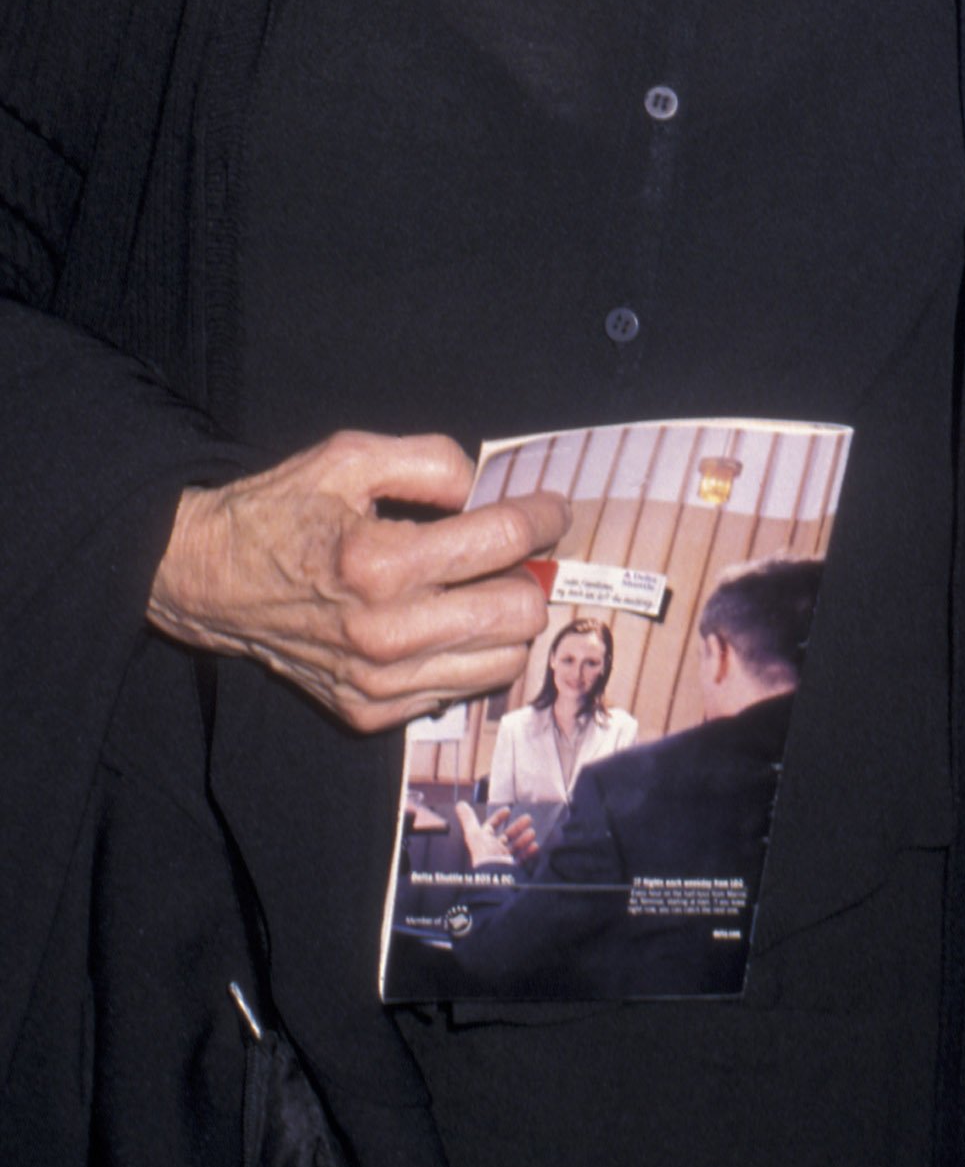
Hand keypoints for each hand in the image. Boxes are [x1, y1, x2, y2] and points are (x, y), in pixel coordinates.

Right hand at [149, 430, 566, 734]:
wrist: (210, 579)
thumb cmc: (281, 512)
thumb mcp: (350, 456)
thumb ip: (432, 461)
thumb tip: (487, 490)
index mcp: (383, 561)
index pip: (506, 540)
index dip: (544, 516)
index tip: (551, 507)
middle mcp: (386, 631)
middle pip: (520, 612)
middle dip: (530, 574)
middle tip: (516, 552)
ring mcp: (379, 681)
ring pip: (502, 663)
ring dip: (505, 622)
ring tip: (483, 588)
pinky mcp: (369, 711)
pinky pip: (458, 690)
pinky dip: (466, 656)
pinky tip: (443, 622)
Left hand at [455, 802, 538, 867]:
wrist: (494, 878)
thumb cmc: (484, 856)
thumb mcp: (475, 835)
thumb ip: (468, 819)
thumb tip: (460, 804)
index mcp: (484, 842)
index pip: (490, 827)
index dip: (498, 817)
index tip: (508, 810)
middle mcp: (493, 851)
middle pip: (506, 836)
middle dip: (517, 826)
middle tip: (528, 818)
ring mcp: (503, 860)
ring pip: (516, 847)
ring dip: (524, 838)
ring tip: (532, 832)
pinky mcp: (512, 869)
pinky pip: (522, 859)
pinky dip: (529, 852)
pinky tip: (535, 846)